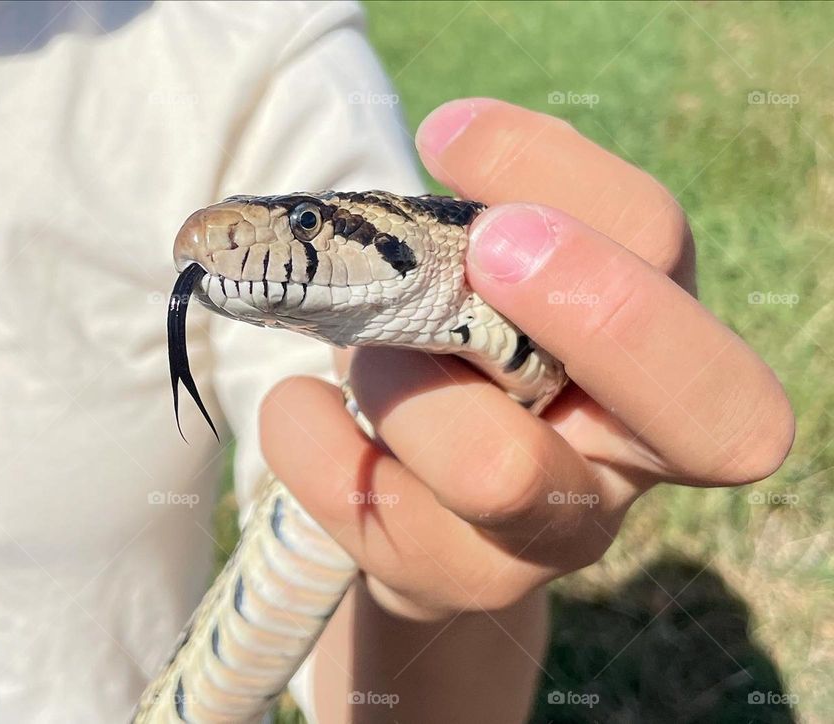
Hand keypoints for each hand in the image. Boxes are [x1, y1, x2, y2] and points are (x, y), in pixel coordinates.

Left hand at [260, 98, 794, 621]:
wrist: (412, 495)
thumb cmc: (458, 360)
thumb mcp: (490, 285)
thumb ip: (505, 218)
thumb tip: (458, 140)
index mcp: (662, 358)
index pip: (677, 261)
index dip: (582, 192)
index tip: (448, 139)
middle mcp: (629, 465)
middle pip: (697, 411)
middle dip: (596, 307)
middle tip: (485, 243)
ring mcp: (545, 544)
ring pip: (496, 464)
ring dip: (398, 374)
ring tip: (359, 352)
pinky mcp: (447, 582)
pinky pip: (356, 496)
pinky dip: (302, 430)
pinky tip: (302, 407)